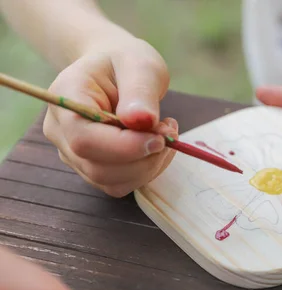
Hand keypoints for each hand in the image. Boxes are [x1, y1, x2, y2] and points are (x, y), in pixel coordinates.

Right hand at [43, 36, 178, 196]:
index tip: (160, 138)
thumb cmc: (125, 62)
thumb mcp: (140, 64)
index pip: (84, 139)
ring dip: (149, 165)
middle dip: (144, 158)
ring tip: (165, 134)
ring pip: (112, 182)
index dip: (125, 147)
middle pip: (98, 168)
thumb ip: (140, 91)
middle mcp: (61, 131)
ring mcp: (73, 154)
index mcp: (65, 99)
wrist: (115, 69)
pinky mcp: (92, 168)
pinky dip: (147, 171)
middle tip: (170, 131)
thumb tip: (141, 121)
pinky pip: (121, 184)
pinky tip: (156, 146)